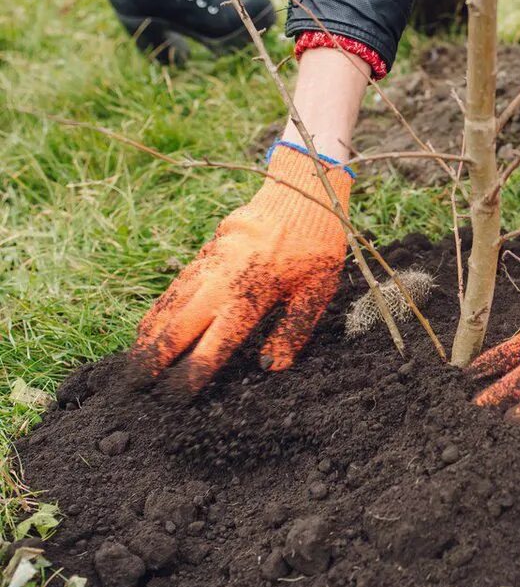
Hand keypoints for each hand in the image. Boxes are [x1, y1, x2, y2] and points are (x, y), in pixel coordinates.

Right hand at [132, 143, 351, 390]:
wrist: (302, 189)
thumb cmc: (317, 244)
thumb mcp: (319, 290)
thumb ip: (294, 330)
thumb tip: (271, 367)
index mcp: (254, 293)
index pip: (216, 343)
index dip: (194, 372)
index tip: (177, 397)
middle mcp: (224, 278)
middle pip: (180, 324)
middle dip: (155, 356)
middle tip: (135, 386)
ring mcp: (211, 262)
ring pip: (171, 303)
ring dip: (150, 334)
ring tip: (133, 362)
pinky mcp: (207, 249)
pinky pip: (177, 285)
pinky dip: (159, 308)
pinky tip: (149, 325)